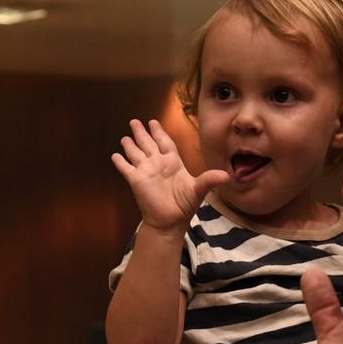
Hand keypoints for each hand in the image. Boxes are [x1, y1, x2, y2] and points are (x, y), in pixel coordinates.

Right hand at [111, 119, 229, 233]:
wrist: (170, 222)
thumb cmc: (184, 206)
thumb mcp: (198, 190)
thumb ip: (210, 179)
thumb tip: (227, 176)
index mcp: (172, 163)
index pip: (165, 142)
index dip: (159, 132)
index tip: (154, 122)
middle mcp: (158, 164)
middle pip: (148, 144)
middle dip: (142, 133)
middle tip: (134, 121)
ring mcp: (146, 171)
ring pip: (136, 153)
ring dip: (130, 145)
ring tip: (125, 136)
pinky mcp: (136, 180)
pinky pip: (126, 168)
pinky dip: (120, 162)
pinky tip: (115, 155)